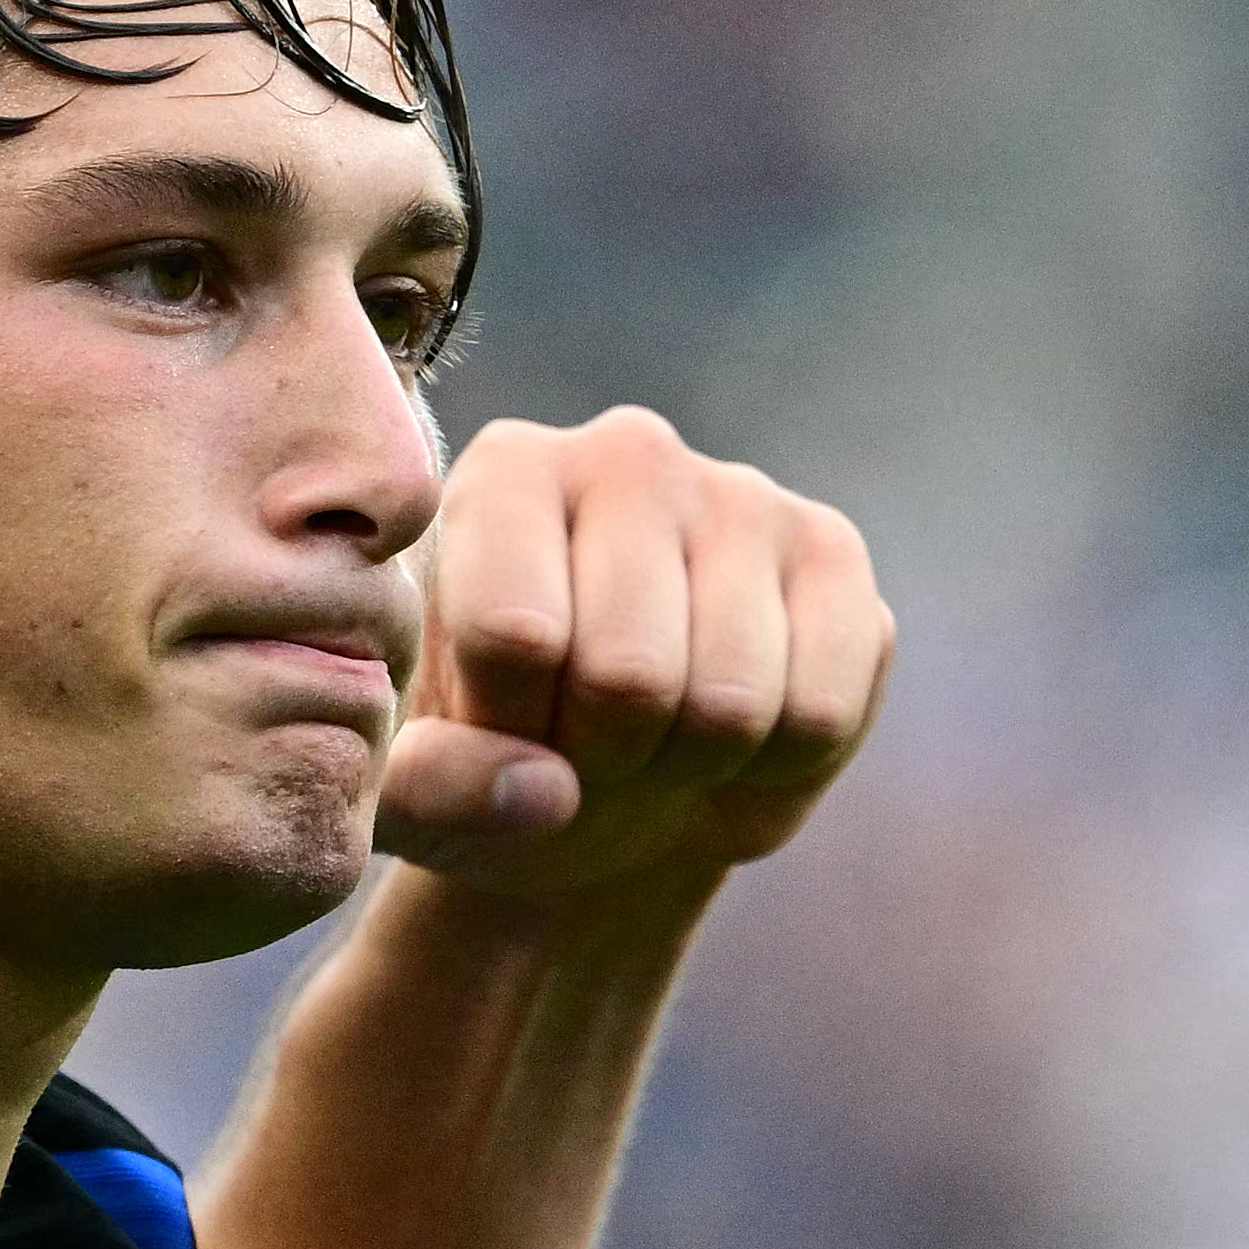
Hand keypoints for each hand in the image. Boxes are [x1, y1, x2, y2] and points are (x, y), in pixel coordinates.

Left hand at [374, 411, 889, 894]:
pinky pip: (819, 716)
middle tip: (593, 743)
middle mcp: (629, 452)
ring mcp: (745, 496)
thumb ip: (425, 793)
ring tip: (659, 737)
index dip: (513, 729)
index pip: (515, 632)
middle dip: (609, 756)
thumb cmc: (493, 759)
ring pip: (733, 704)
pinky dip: (774, 768)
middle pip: (631, 674)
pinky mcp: (835, 558)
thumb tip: (547, 790)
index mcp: (504, 474)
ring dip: (691, 767)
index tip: (506, 724)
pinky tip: (737, 734)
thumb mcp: (413, 796)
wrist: (607, 779)